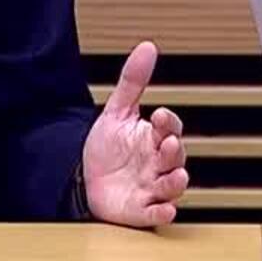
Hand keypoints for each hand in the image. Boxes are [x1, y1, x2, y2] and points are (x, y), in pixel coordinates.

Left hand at [82, 41, 188, 226]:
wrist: (84, 179)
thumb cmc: (108, 148)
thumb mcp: (117, 112)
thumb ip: (133, 81)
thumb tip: (147, 47)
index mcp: (153, 139)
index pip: (170, 128)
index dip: (168, 123)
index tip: (161, 115)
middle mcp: (156, 163)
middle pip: (174, 157)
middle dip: (174, 151)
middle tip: (169, 143)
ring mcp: (150, 187)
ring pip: (170, 186)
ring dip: (175, 182)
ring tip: (177, 176)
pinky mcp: (140, 209)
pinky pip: (154, 213)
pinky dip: (161, 212)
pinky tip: (164, 208)